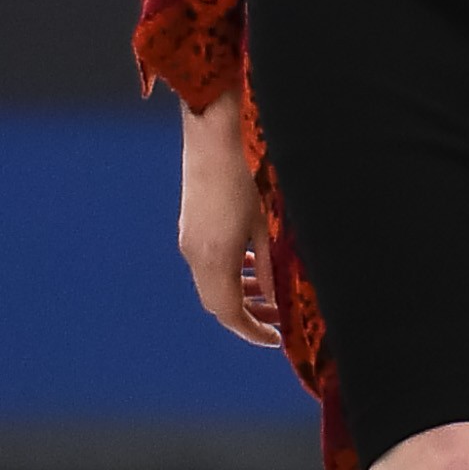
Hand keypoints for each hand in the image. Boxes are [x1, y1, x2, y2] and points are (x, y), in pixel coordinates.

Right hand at [178, 93, 280, 345]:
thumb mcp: (267, 222)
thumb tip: (278, 298)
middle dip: (248, 315)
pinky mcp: (191, 224)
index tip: (277, 339)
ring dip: (239, 294)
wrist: (214, 130)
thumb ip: (271, 265)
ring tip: (271, 295)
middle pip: (217, 302)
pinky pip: (207, 263)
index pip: (229, 312)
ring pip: (212, 283)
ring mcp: (189, 237)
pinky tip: (254, 266)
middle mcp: (195, 253)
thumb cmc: (248, 172)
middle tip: (278, 319)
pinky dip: (230, 273)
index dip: (253, 330)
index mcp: (214, 257)